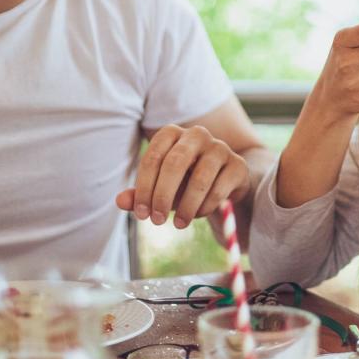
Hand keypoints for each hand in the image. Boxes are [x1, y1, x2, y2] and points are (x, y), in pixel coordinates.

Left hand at [115, 125, 249, 228]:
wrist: (222, 181)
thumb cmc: (184, 181)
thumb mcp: (160, 187)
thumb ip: (140, 193)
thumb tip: (120, 201)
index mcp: (172, 134)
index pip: (152, 158)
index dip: (143, 188)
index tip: (141, 215)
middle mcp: (196, 134)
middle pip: (175, 163)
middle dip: (163, 195)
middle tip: (157, 221)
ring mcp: (220, 148)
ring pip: (200, 178)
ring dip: (186, 206)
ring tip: (179, 224)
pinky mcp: (238, 165)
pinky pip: (219, 189)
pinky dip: (205, 207)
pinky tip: (198, 214)